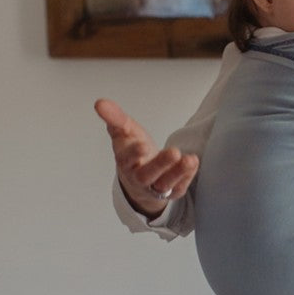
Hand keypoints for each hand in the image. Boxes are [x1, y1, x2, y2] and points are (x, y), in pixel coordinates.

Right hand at [94, 98, 198, 218]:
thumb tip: (100, 103)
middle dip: (160, 164)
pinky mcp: (172, 191)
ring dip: (178, 172)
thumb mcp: (124, 133)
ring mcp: (155, 186)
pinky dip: (187, 176)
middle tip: (174, 152)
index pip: (127, 159)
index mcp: (126, 161)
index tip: (143, 145)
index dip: (134, 153)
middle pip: (147, 175)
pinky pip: (179, 187)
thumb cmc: (133, 152)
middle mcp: (139, 177)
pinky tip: (193, 163)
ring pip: (165, 184)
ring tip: (190, 159)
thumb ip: (115, 118)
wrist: (140, 179)